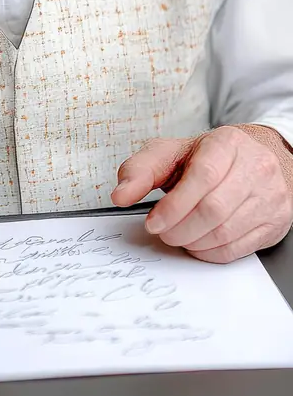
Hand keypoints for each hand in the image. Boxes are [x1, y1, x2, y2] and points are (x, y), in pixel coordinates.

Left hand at [111, 126, 292, 262]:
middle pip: (214, 209)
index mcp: (227, 143)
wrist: (253, 160)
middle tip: (163, 232)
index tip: (153, 222)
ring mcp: (270, 196)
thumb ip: (141, 169)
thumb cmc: (207, 158)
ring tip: (178, 234)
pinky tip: (198, 242)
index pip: (204, 176)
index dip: (174, 205)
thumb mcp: (172, 153)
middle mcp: (255, 166)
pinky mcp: (275, 222)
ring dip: (192, 242)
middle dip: (179, 228)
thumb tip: (121, 195)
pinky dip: (209, 253)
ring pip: (225, 233)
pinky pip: (237, 249)